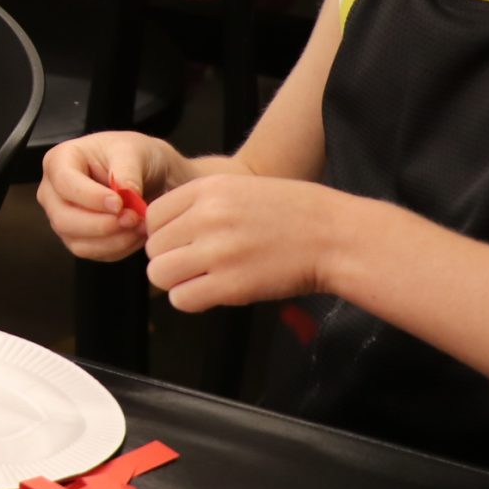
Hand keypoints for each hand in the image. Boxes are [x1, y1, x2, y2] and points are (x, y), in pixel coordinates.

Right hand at [37, 132, 168, 260]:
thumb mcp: (133, 151)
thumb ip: (127, 170)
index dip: (91, 197)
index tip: (120, 203)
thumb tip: (126, 192)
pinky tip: (136, 233)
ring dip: (114, 240)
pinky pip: (94, 253)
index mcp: (59, 161)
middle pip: (64, 219)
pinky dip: (119, 247)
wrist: (147, 173)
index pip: (65, 183)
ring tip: (140, 225)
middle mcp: (53, 192)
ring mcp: (62, 218)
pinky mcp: (77, 239)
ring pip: (78, 242)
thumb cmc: (132, 156)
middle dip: (102, 224)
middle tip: (133, 218)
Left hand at [142, 172, 349, 311]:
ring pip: (160, 275)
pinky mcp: (231, 285)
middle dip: (170, 258)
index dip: (164, 234)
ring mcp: (217, 251)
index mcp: (208, 189)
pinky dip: (192, 299)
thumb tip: (164, 229)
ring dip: (177, 281)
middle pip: (154, 248)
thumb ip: (201, 204)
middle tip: (196, 263)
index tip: (182, 242)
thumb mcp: (241, 188)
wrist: (335, 237)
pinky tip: (213, 291)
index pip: (153, 216)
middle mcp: (207, 217)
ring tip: (203, 278)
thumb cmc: (294, 214)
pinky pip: (182, 299)